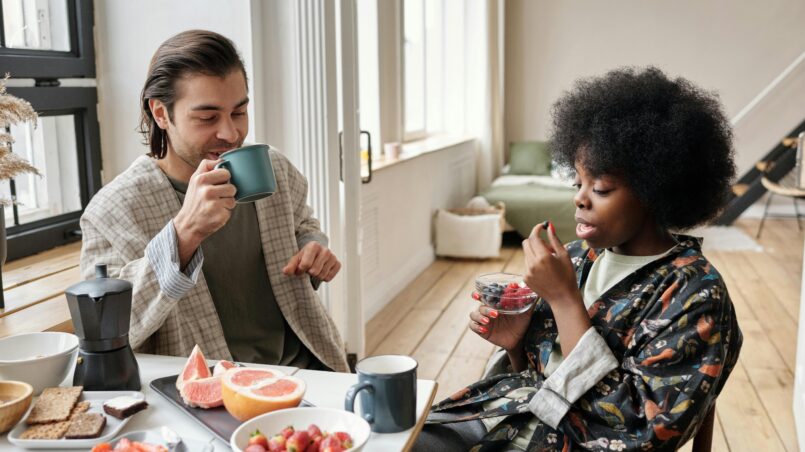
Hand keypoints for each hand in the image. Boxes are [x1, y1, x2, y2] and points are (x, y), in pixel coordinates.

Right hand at [174, 159, 235, 266]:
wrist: (188, 224)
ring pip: (233, 198)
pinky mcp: (219, 214)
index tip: (217, 184)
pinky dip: (226, 212)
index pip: (225, 172)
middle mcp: (206, 190)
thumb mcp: (194, 180)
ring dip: (227, 202)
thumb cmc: (194, 201)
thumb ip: (206, 167)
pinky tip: (215, 213)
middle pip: (232, 186)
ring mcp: (213, 203)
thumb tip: (222, 158)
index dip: (224, 178)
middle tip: (216, 197)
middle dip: (227, 192)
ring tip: (215, 205)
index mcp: (200, 179)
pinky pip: (231, 209)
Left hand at [282, 241, 340, 281]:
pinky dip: (324, 277)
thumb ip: (290, 265)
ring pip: (322, 275)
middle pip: (314, 271)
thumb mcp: (296, 259)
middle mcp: (325, 250)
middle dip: (309, 273)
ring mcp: (333, 257)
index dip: (300, 270)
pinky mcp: (338, 264)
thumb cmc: (304, 256)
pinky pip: (329, 277)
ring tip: (314, 270)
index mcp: (314, 246)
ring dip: (316, 276)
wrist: (316, 253)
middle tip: (308, 269)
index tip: (299, 269)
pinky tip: (321, 271)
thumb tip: (286, 271)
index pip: (306, 265)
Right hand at [468, 298, 532, 351]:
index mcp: (495, 304)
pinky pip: (473, 326)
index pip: (484, 295)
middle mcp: (487, 310)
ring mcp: (484, 319)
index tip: (479, 294)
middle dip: (483, 307)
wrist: (518, 340)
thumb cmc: (520, 324)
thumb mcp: (526, 313)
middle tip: (493, 312)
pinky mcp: (481, 330)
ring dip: (479, 316)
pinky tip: (484, 329)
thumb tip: (538, 292)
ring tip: (488, 320)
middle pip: (480, 305)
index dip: (479, 293)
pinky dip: (476, 327)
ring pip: (474, 315)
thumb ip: (529, 302)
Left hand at [524, 222, 590, 355]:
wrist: (563, 298)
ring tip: (548, 261)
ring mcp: (527, 272)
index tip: (541, 227)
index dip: (537, 229)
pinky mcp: (525, 278)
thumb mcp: (564, 256)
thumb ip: (555, 240)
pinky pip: (526, 263)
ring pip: (526, 253)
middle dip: (535, 240)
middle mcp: (532, 264)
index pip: (534, 237)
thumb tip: (549, 226)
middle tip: (548, 247)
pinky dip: (533, 262)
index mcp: (543, 257)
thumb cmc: (567, 276)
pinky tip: (544, 270)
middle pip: (526, 243)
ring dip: (535, 252)